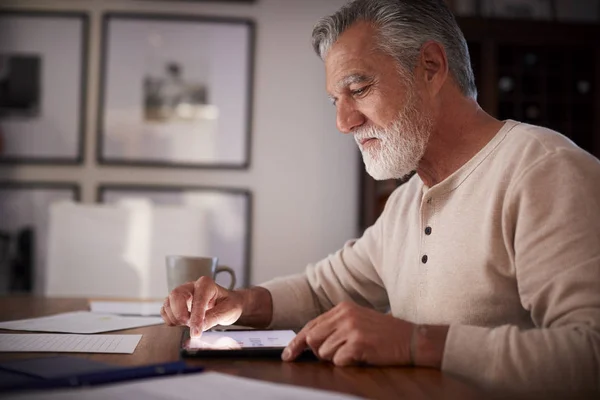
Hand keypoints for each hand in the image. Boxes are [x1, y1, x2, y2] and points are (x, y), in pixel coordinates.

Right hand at [161, 276, 242, 336]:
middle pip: (176, 295)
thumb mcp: (228, 311)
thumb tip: (201, 326)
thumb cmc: (229, 304)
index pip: (198, 299)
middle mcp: (191, 286)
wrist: (227, 304)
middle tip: (188, 325)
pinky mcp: (176, 303)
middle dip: (179, 313)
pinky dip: (169, 319)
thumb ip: (214, 317)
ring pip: (168, 303)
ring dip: (174, 318)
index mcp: (206, 284)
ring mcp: (182, 294)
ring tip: (187, 325)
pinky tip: (180, 324)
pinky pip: (165, 310)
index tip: (196, 332)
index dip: (196, 316)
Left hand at [282, 301, 413, 365]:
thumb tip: (308, 341)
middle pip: (312, 339)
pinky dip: (348, 363)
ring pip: (324, 353)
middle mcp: (344, 315)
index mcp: (342, 308)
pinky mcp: (358, 343)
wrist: (412, 339)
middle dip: (319, 352)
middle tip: (338, 354)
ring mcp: (351, 328)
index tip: (288, 354)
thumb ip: (334, 327)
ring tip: (356, 352)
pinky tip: (362, 356)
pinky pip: (339, 361)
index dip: (297, 342)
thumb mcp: (357, 321)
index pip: (311, 325)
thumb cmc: (384, 333)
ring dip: (337, 358)